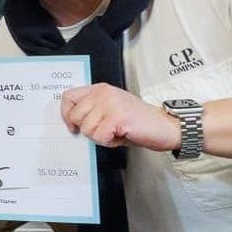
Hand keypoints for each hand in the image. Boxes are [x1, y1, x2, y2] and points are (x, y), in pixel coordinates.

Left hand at [60, 83, 181, 151]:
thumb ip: (92, 110)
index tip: (73, 127)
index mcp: (100, 89)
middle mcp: (103, 93)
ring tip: (117, 132)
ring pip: (87, 129)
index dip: (66, 114)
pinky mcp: (117, 117)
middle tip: (107, 130)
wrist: (166, 126)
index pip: (68, 97)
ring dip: (101, 138)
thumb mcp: (110, 110)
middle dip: (88, 130)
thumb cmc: (137, 122)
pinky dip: (109, 142)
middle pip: (76, 117)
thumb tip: (70, 122)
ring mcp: (110, 103)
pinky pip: (100, 137)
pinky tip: (122, 136)